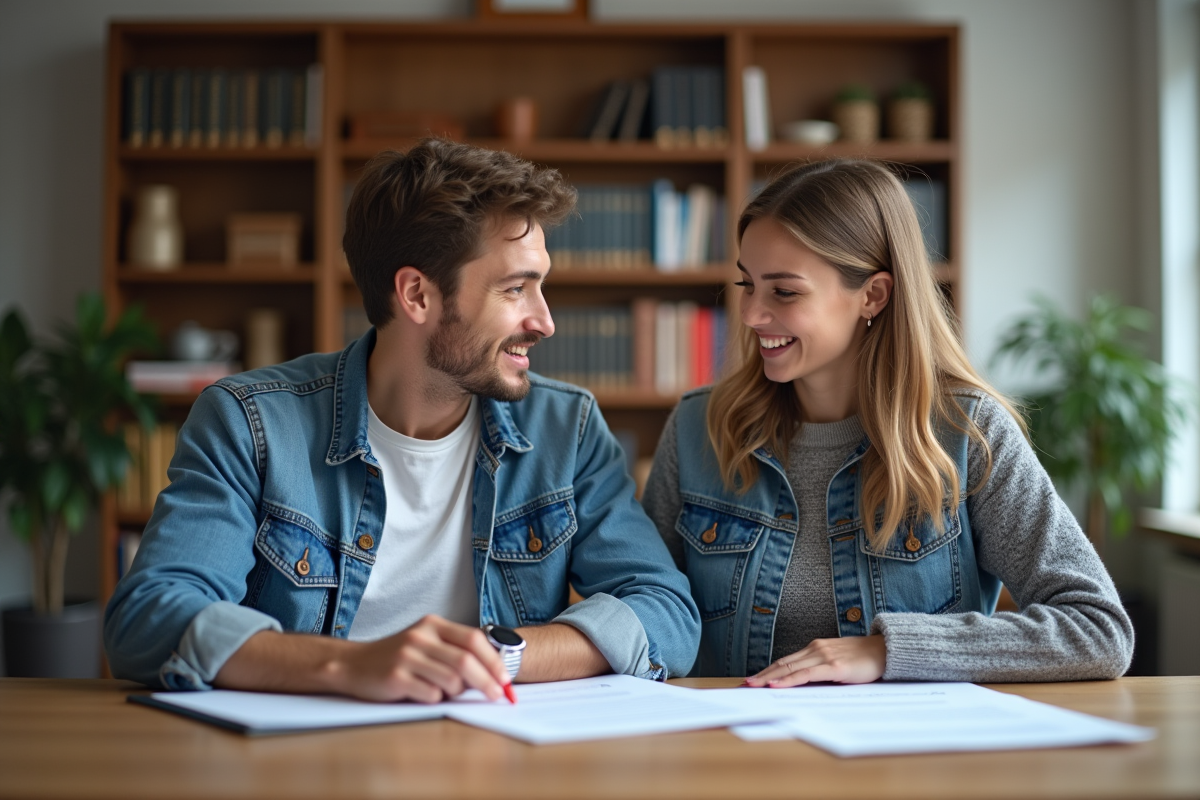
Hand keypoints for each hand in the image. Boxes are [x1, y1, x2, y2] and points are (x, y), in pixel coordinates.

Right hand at [330, 615, 509, 703]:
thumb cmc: (397, 657)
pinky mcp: (396, 677)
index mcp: (432, 624)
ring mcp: (407, 656)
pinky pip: (431, 694)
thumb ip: (453, 650)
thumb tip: (492, 672)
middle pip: (466, 661)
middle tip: (497, 696)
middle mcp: (420, 637)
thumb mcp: (425, 643)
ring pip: (451, 681)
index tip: (505, 679)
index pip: (474, 639)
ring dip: (457, 693)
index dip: (494, 660)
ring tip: (447, 693)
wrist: (354, 664)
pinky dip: (436, 699)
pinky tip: (426, 694)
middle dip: (487, 681)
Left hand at [743, 635, 885, 687]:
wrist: (886, 651)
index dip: (767, 670)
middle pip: (782, 663)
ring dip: (769, 678)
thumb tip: (802, 685)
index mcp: (815, 648)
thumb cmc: (863, 659)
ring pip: (790, 668)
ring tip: (753, 685)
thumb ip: (820, 670)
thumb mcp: (837, 663)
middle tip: (744, 684)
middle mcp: (816, 649)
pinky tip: (777, 685)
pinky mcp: (833, 666)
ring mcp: (824, 656)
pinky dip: (788, 680)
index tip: (752, 679)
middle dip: (762, 675)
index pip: (785, 660)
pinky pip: (806, 674)